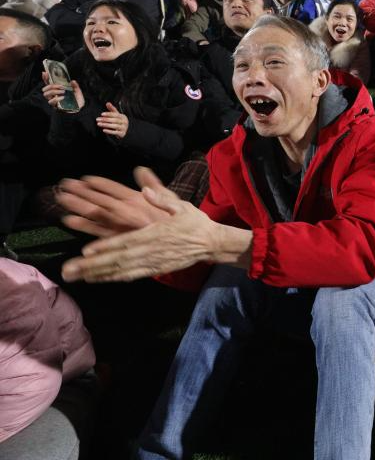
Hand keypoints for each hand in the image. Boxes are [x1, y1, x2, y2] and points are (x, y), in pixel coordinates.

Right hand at [41, 72, 83, 110]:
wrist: (79, 110)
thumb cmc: (77, 101)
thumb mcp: (77, 92)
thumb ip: (75, 86)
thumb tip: (72, 81)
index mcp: (58, 90)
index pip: (48, 84)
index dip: (45, 78)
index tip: (45, 73)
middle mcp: (54, 95)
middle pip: (45, 89)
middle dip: (51, 86)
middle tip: (61, 86)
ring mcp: (54, 100)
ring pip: (46, 94)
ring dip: (54, 91)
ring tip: (63, 91)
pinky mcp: (55, 106)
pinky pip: (51, 102)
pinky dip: (56, 98)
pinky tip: (63, 97)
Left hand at [61, 178, 219, 282]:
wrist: (212, 243)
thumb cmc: (195, 222)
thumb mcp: (181, 205)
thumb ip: (162, 197)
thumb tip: (145, 188)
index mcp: (156, 232)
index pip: (127, 240)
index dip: (107, 246)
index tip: (87, 251)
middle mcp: (152, 250)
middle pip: (118, 259)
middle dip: (92, 266)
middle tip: (69, 270)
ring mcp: (153, 262)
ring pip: (121, 270)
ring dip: (97, 274)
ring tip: (76, 277)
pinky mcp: (155, 269)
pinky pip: (131, 275)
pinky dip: (113, 278)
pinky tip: (97, 279)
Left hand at [97, 102, 128, 138]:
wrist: (124, 131)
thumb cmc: (118, 121)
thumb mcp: (116, 115)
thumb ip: (112, 109)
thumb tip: (107, 103)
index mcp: (123, 116)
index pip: (115, 114)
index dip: (108, 114)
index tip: (101, 114)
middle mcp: (124, 122)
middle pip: (114, 120)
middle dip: (105, 120)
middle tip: (97, 119)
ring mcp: (124, 128)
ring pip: (115, 126)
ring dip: (106, 125)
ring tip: (98, 124)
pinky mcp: (122, 133)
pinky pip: (115, 132)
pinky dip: (109, 131)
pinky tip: (103, 130)